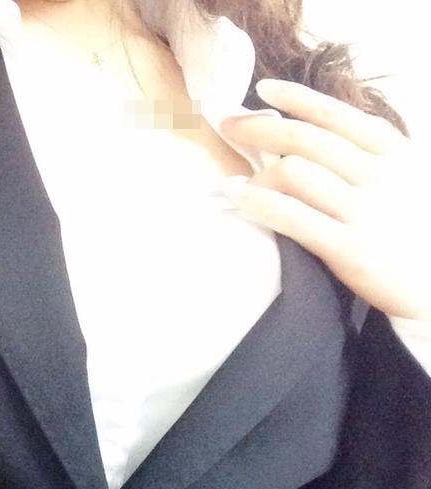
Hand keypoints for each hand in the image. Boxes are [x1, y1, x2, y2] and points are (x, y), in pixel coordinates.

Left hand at [218, 78, 430, 320]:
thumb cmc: (412, 229)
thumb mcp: (405, 179)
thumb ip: (368, 156)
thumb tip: (313, 134)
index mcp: (392, 152)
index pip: (335, 115)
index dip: (295, 98)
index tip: (261, 90)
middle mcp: (378, 174)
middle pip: (304, 139)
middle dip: (257, 127)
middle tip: (227, 125)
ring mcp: (363, 210)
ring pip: (293, 172)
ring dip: (255, 173)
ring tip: (235, 181)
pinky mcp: (347, 246)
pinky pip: (291, 215)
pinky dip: (256, 202)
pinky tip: (236, 196)